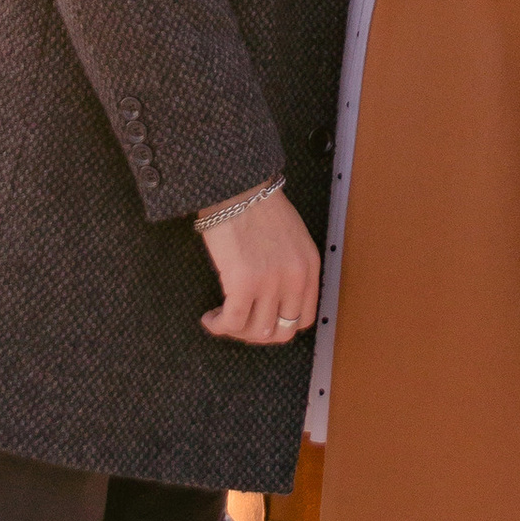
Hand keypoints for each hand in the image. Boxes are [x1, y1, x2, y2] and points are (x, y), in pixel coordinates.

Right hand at [199, 188, 321, 344]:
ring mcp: (270, 283)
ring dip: (236, 331)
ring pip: (256, 331)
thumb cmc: (259, 205)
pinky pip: (232, 322)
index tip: (262, 319)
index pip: (305, 318)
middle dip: (257, 334)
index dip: (280, 326)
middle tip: (240, 324)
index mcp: (309, 268)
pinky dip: (219, 326)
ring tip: (221, 319)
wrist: (238, 187)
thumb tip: (275, 297)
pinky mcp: (243, 283)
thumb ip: (292, 267)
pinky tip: (209, 318)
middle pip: (281, 331)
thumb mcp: (293, 237)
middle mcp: (295, 279)